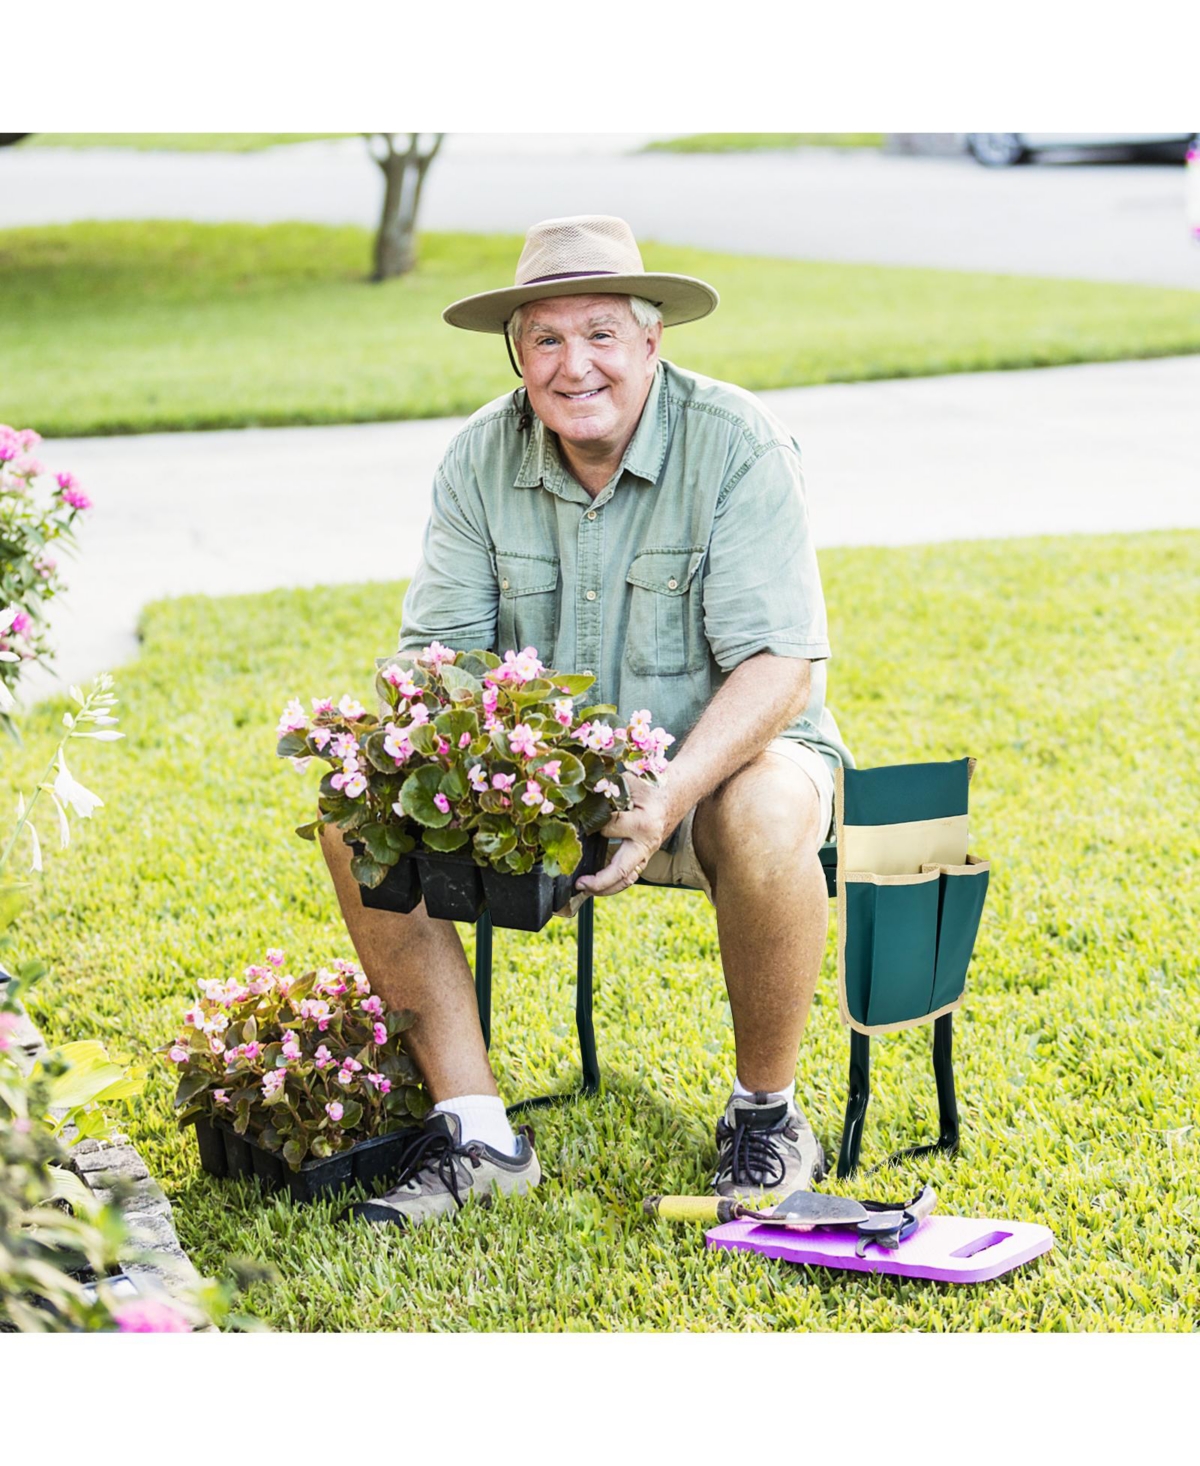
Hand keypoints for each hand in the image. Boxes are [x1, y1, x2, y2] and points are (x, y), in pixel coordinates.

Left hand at [573, 775, 673, 898]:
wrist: (676, 793)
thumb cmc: (651, 786)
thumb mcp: (629, 782)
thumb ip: (606, 790)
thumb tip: (578, 797)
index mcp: (643, 823)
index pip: (610, 828)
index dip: (592, 823)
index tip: (581, 819)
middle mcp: (646, 843)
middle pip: (621, 871)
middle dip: (599, 881)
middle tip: (578, 883)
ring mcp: (647, 853)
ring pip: (627, 879)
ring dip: (605, 888)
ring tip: (584, 888)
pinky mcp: (644, 856)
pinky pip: (629, 876)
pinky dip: (612, 883)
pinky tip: (596, 885)